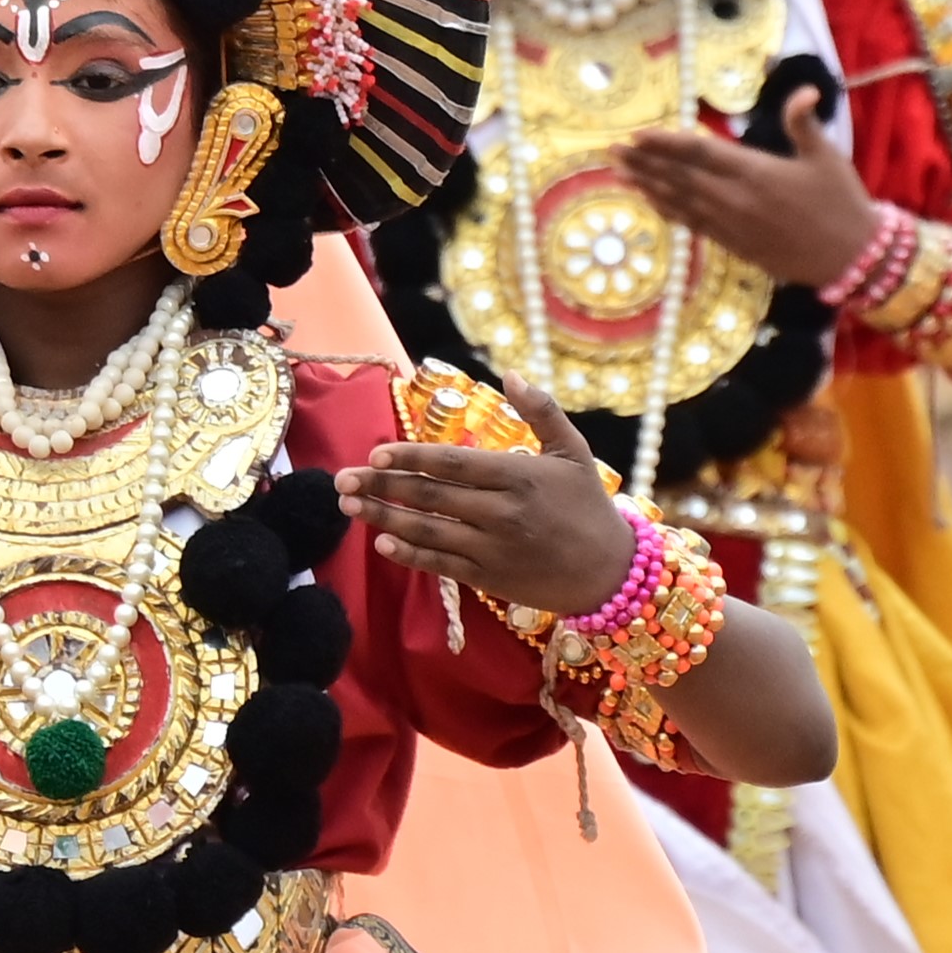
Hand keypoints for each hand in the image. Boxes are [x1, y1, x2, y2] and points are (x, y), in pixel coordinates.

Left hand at [335, 380, 635, 616]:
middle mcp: (502, 513)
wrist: (608, 573)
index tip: (376, 452)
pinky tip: (381, 543)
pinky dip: (409, 555)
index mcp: (520, 476)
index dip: (411, 458)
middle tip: (343, 479)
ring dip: (384, 519)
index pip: (453, 464)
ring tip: (349, 507)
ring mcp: (493, 549)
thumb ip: (543, 411)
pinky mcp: (490, 578)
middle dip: (382, 487)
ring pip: (428, 532)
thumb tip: (511, 374)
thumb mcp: (574, 451)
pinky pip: (441, 565)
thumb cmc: (589, 505)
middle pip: (431, 497)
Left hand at [613, 83, 878, 288]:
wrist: (851, 259)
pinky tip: (650, 202)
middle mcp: (736, 199)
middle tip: (611, 150)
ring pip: (680, 201)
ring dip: (648, 186)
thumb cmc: (841, 202)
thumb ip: (804, 123)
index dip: (666, 143)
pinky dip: (668, 211)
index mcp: (757, 172)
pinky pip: (692, 225)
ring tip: (619, 173)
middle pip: (680, 176)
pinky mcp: (734, 246)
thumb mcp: (827, 157)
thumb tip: (804, 89)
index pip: (700, 153)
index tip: (637, 134)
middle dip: (645, 162)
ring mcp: (732, 225)